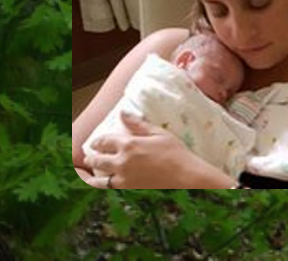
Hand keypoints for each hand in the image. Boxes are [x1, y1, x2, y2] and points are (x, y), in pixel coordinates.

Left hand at [83, 113, 210, 188]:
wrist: (185, 176)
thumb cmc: (176, 153)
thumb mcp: (159, 133)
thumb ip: (138, 124)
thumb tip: (122, 113)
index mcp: (129, 144)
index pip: (104, 141)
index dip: (98, 141)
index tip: (96, 141)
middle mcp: (122, 161)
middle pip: (97, 158)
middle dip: (92, 156)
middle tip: (90, 154)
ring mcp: (123, 177)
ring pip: (98, 177)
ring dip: (90, 173)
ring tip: (89, 170)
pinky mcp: (127, 189)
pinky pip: (107, 187)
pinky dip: (100, 184)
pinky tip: (100, 182)